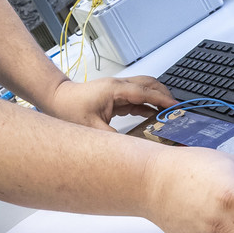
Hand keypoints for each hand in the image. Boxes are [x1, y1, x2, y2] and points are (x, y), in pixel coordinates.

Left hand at [42, 76, 175, 129]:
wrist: (56, 98)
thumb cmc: (69, 108)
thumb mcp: (92, 128)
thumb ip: (112, 139)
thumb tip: (130, 147)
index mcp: (115, 90)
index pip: (145, 92)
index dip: (163, 100)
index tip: (175, 108)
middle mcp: (119, 86)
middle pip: (150, 85)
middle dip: (165, 95)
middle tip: (176, 110)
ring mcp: (117, 89)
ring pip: (144, 90)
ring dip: (157, 99)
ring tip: (168, 114)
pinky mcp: (115, 96)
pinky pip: (136, 98)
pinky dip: (147, 105)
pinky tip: (152, 116)